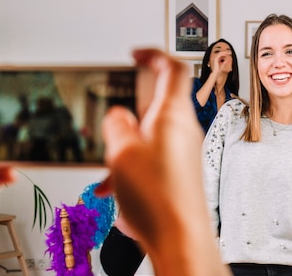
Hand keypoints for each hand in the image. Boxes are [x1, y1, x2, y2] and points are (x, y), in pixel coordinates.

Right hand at [95, 49, 229, 274]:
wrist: (180, 238)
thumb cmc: (159, 198)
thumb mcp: (122, 152)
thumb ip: (117, 125)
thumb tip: (118, 115)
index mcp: (172, 115)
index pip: (173, 68)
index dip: (154, 54)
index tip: (137, 53)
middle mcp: (183, 130)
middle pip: (157, 102)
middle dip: (129, 108)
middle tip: (111, 115)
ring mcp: (182, 151)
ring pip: (148, 134)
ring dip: (125, 144)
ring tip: (109, 165)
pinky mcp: (179, 171)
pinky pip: (151, 158)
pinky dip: (131, 166)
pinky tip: (114, 186)